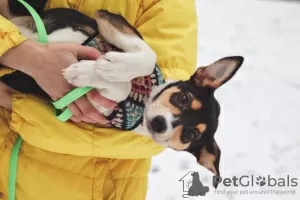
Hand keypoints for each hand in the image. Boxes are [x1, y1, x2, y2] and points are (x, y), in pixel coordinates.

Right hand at [0, 40, 116, 123]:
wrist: (34, 59)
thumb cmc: (55, 52)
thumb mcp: (74, 48)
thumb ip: (90, 53)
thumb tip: (103, 58)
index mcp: (77, 79)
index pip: (93, 94)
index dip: (104, 102)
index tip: (113, 106)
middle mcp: (70, 90)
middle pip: (85, 109)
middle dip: (97, 117)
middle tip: (106, 121)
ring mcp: (62, 96)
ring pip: (76, 113)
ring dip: (87, 119)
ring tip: (96, 122)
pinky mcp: (55, 97)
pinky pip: (65, 111)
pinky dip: (73, 117)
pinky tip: (80, 119)